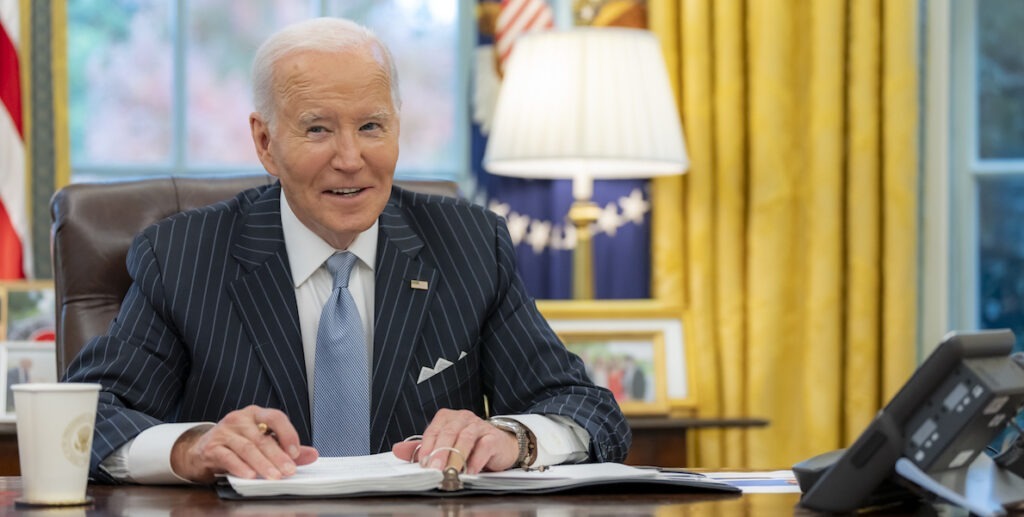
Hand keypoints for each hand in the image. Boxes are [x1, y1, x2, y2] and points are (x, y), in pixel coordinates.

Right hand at [170, 405, 317, 483]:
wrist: (201, 450)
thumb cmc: (236, 444)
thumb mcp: (261, 441)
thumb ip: (286, 448)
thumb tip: (312, 454)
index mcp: (256, 414)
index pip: (276, 417)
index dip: (288, 434)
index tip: (296, 453)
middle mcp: (239, 419)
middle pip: (262, 437)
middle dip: (278, 455)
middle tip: (289, 470)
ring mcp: (224, 432)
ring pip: (247, 448)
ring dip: (262, 463)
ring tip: (273, 476)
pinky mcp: (211, 447)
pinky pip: (227, 457)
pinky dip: (240, 467)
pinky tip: (249, 475)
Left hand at [391, 409, 517, 473]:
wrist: (499, 445)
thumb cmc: (469, 445)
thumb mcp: (443, 445)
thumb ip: (422, 448)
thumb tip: (398, 450)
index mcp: (447, 418)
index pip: (433, 430)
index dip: (426, 447)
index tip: (422, 463)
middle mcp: (462, 418)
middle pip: (448, 433)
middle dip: (439, 452)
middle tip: (434, 469)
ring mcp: (479, 426)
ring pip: (466, 438)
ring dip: (457, 456)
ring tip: (451, 471)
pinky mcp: (493, 437)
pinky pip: (484, 446)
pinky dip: (476, 460)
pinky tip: (470, 471)